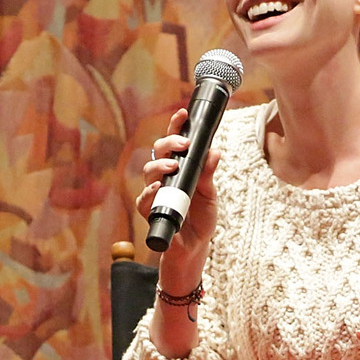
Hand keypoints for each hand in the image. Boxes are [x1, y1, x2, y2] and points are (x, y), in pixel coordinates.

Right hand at [134, 107, 220, 266]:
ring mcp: (155, 193)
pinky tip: (158, 187)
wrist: (194, 247)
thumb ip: (209, 174)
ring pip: (148, 171)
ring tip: (173, 165)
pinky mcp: (150, 211)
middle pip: (158, 151)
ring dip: (160, 165)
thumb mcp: (210, 194)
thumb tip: (215, 151)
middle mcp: (164, 177)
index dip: (176, 126)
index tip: (183, 113)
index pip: (174, 143)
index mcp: (179, 168)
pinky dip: (150, 191)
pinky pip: (144, 199)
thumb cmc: (200, 218)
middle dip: (168, 143)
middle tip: (183, 144)